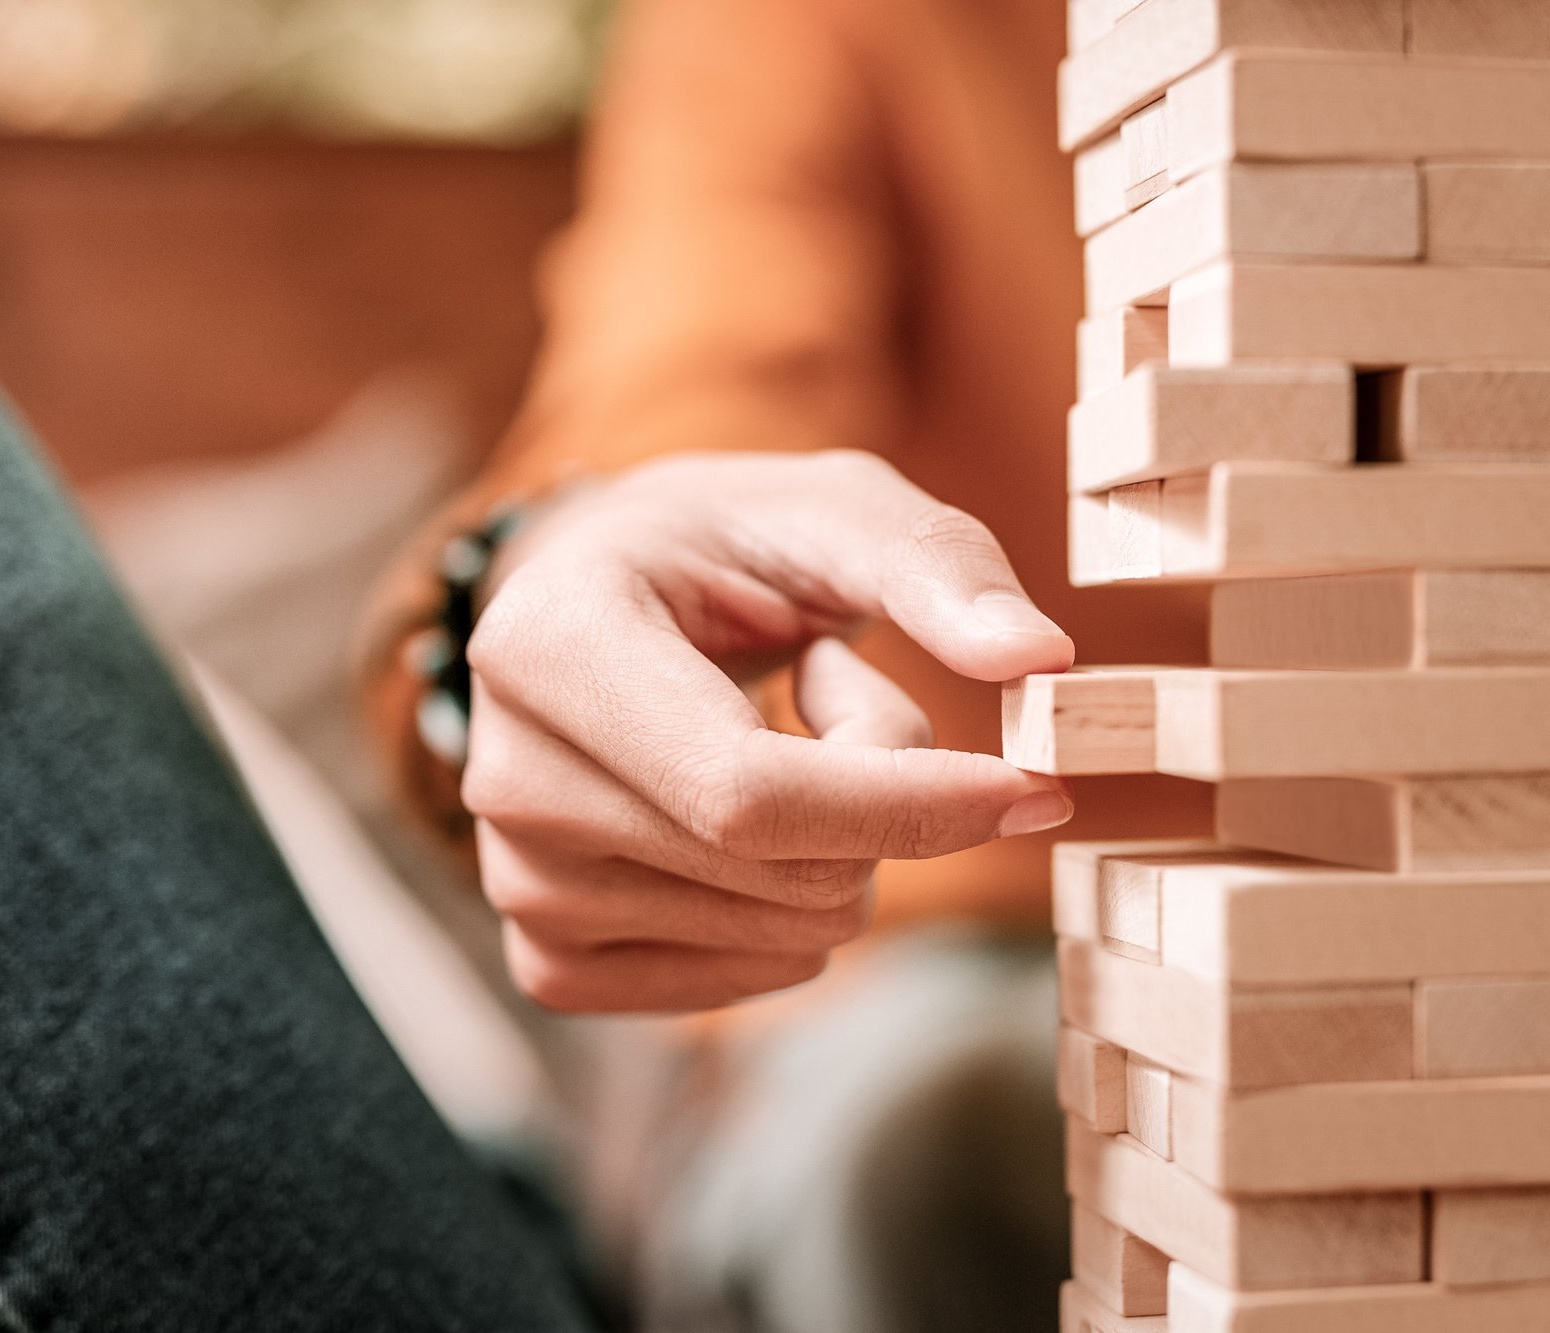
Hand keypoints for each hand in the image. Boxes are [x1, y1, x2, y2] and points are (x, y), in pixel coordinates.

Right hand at [462, 450, 1075, 1012]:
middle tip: (839, 685)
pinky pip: (755, 975)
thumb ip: (942, 567)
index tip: (1034, 787)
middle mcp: (508, 779)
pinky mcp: (553, 957)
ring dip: (846, 841)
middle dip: (885, 794)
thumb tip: (1041, 658)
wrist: (603, 601)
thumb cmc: (726, 545)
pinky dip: (800, 905)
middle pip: (786, 874)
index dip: (908, 804)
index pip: (748, 794)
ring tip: (780, 733)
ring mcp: (521, 883)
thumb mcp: (838, 507)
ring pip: (789, 932)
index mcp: (549, 647)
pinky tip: (747, 815)